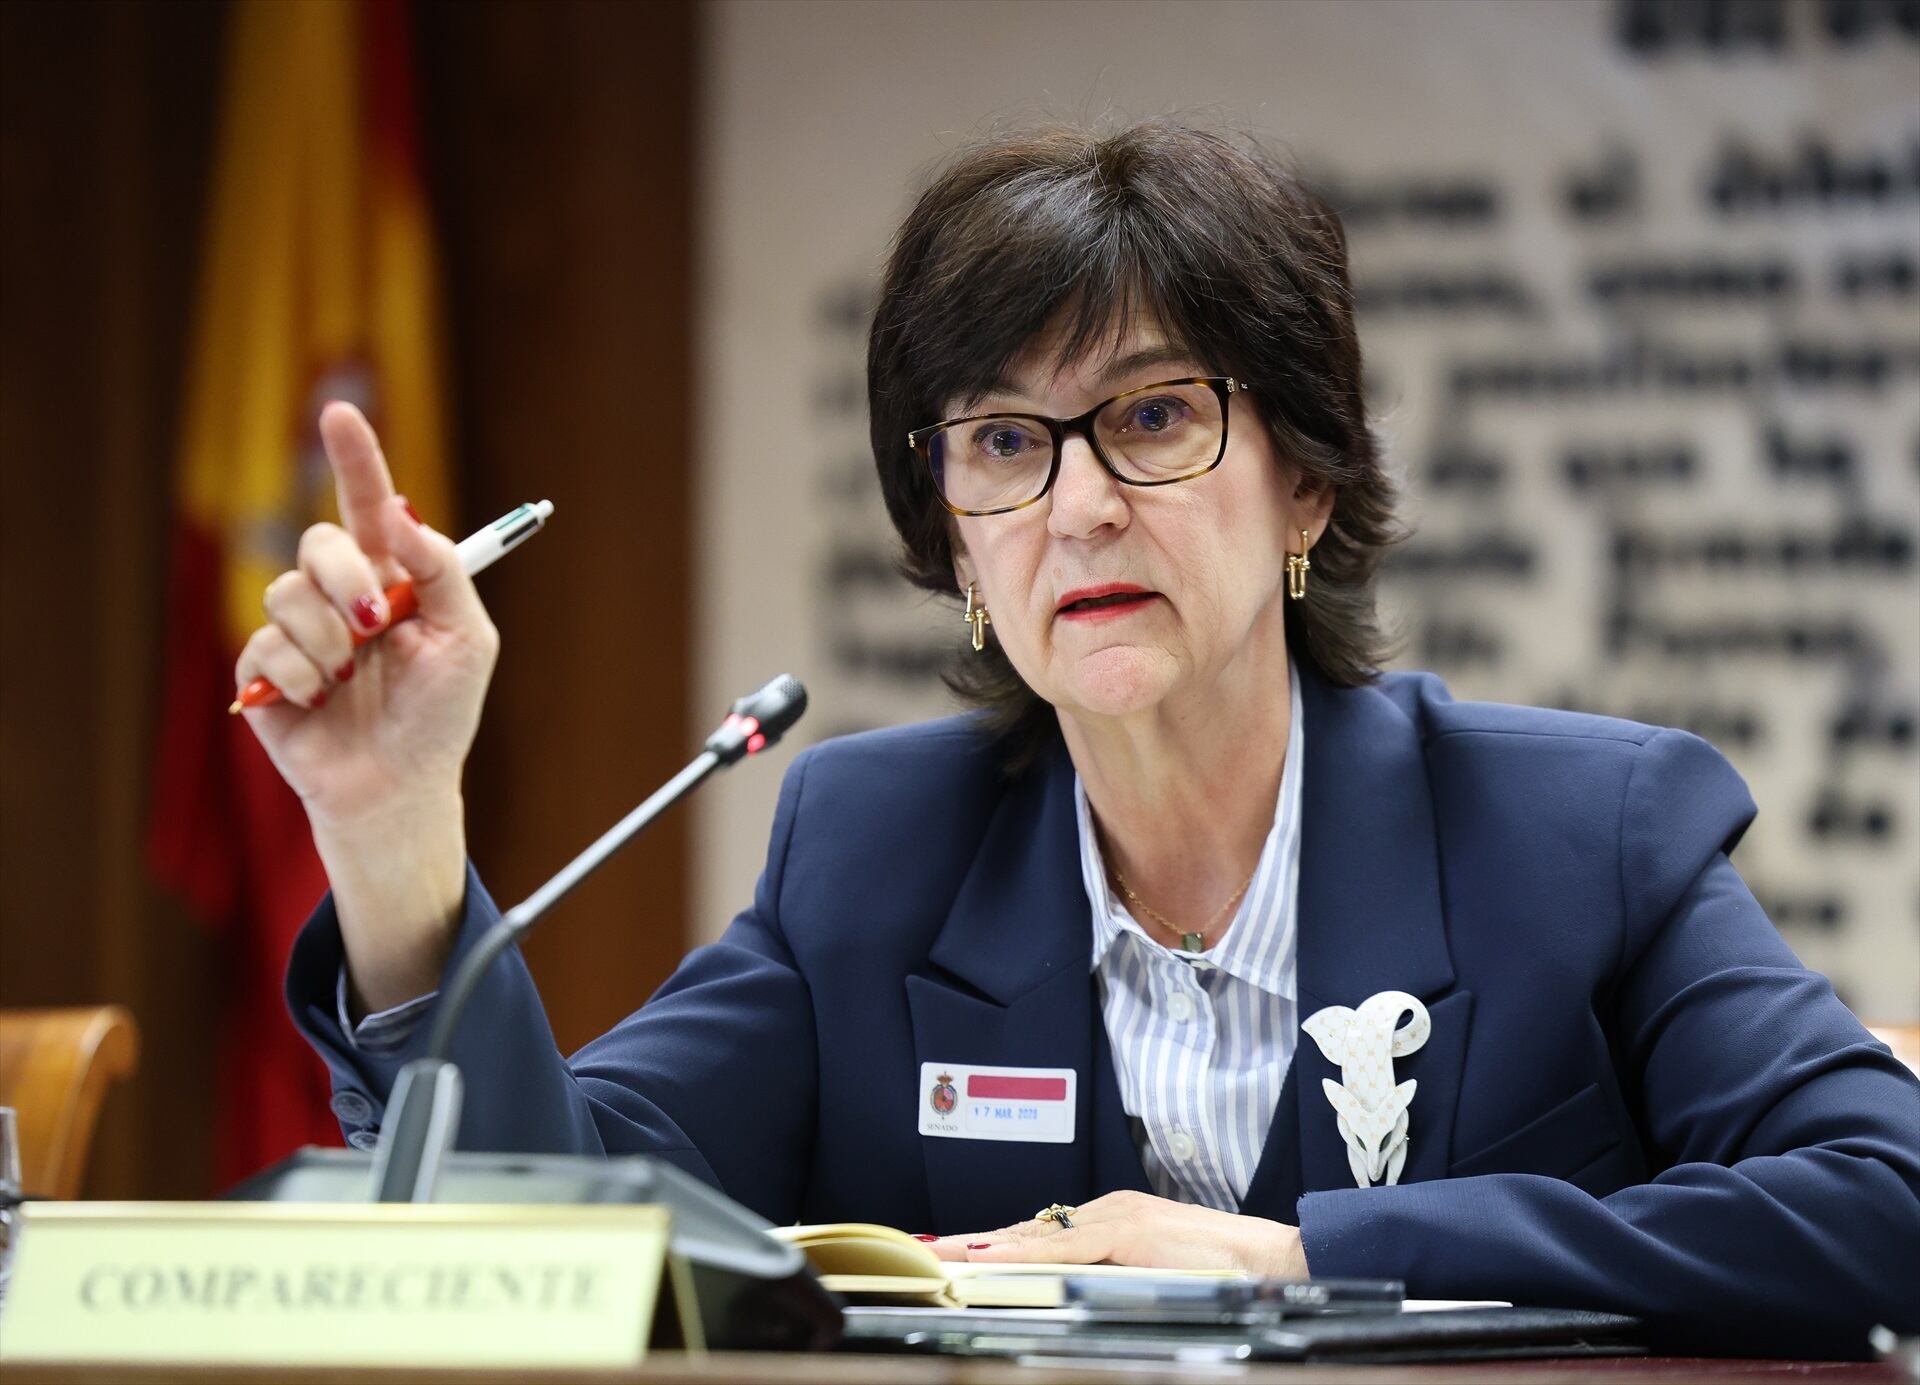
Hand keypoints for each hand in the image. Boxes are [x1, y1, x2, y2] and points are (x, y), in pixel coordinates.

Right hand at [235, 401, 497, 828]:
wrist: (401, 786)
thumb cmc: (440, 716)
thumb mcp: (468, 641)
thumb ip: (443, 572)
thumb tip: (404, 516)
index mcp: (391, 578)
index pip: (367, 505)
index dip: (354, 457)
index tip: (340, 412)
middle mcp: (339, 596)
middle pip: (318, 543)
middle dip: (346, 578)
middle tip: (376, 623)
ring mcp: (297, 630)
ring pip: (287, 594)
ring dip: (331, 642)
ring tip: (353, 680)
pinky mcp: (263, 670)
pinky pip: (267, 646)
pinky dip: (305, 678)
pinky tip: (323, 702)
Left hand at [927, 1190, 1309, 1277]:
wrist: (1269, 1259)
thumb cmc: (1219, 1272)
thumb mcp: (1152, 1276)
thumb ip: (1109, 1277)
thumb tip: (1064, 1293)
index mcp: (1111, 1220)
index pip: (1039, 1236)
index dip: (992, 1245)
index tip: (952, 1253)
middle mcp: (1106, 1211)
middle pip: (1026, 1231)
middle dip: (972, 1242)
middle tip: (924, 1250)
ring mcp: (1116, 1218)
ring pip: (1034, 1236)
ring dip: (981, 1245)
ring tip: (938, 1254)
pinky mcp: (1127, 1232)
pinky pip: (1062, 1247)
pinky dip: (1020, 1251)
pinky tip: (988, 1256)